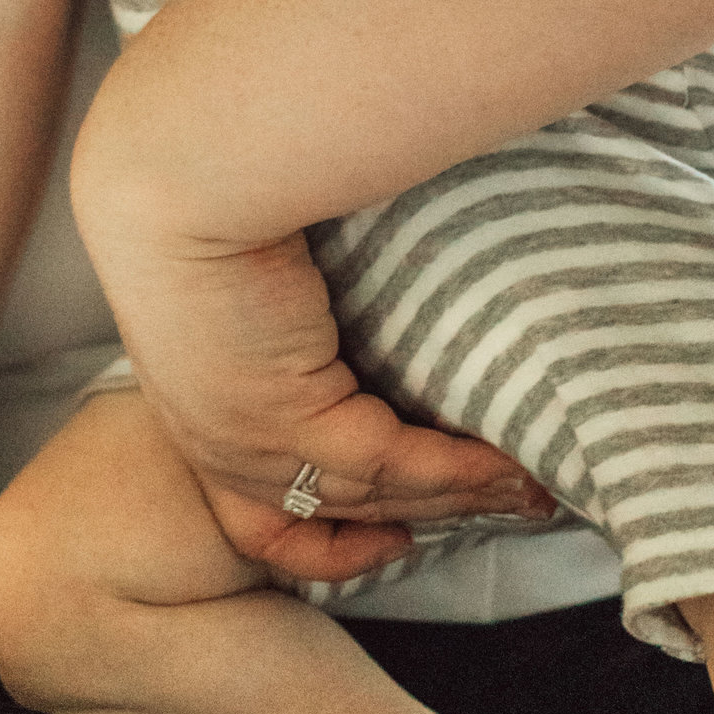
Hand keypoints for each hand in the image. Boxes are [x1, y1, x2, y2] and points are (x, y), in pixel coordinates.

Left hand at [73, 165, 559, 575]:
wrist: (184, 168)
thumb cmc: (214, 198)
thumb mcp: (257, 290)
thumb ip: (307, 330)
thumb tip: (364, 343)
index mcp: (202, 416)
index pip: (261, 521)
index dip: (332, 545)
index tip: (397, 534)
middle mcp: (215, 445)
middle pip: (334, 511)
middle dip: (426, 513)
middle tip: (507, 504)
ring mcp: (243, 441)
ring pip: (367, 491)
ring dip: (454, 494)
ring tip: (530, 487)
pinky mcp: (281, 418)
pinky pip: (384, 459)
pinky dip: (452, 469)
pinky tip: (507, 464)